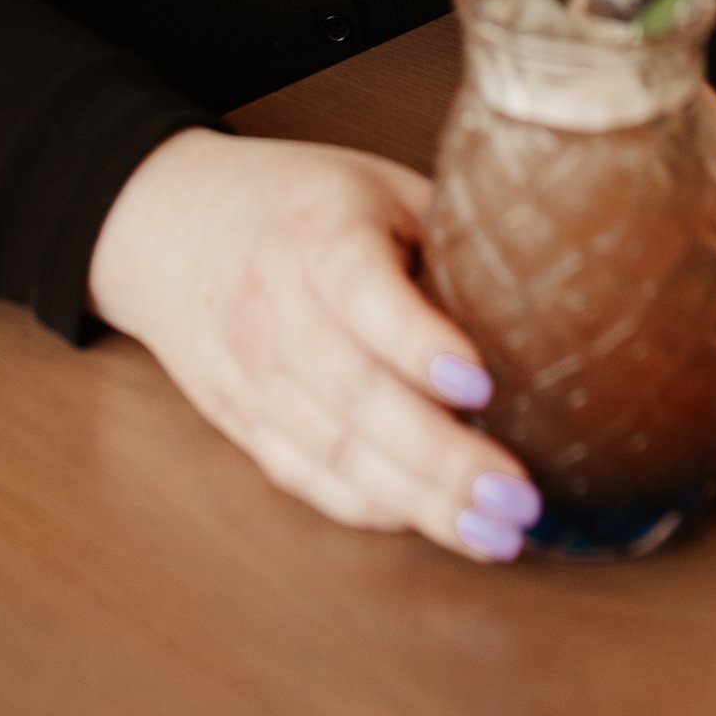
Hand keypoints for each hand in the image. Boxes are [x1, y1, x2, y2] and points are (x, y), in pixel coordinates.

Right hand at [87, 128, 543, 561]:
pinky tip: (437, 525)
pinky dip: (375, 510)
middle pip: (354, 395)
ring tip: (497, 531)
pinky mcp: (245, 425)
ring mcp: (253, 377)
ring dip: (421, 503)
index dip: (418, 342)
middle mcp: (276, 310)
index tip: (482, 382)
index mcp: (313, 233)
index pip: (360, 291)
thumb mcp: (370, 184)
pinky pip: (312, 482)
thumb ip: (446, 231)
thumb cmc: (289, 199)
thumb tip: (553, 285)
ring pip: (335, 454)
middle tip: (519, 494)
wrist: (162, 223)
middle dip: (441, 456)